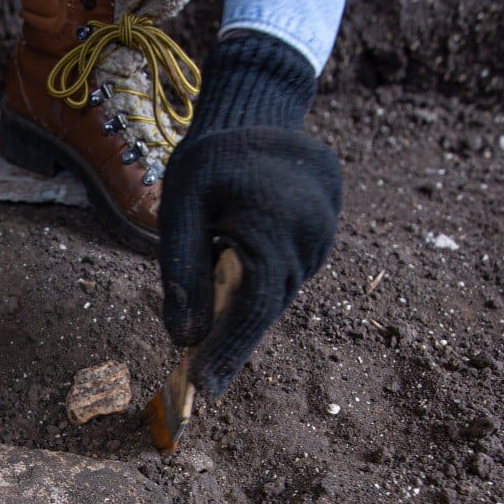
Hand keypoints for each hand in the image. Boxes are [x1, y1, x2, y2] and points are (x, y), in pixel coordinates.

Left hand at [159, 31, 342, 397]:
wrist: (257, 116)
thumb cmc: (209, 159)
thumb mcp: (180, 206)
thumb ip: (182, 271)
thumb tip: (184, 338)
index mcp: (273, 225)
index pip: (252, 307)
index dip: (228, 351)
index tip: (203, 388)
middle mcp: (308, 236)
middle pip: (266, 307)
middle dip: (232, 343)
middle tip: (200, 379)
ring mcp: (322, 236)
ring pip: (277, 294)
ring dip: (244, 313)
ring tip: (211, 330)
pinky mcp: (322, 236)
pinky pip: (287, 276)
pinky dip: (259, 289)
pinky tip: (235, 288)